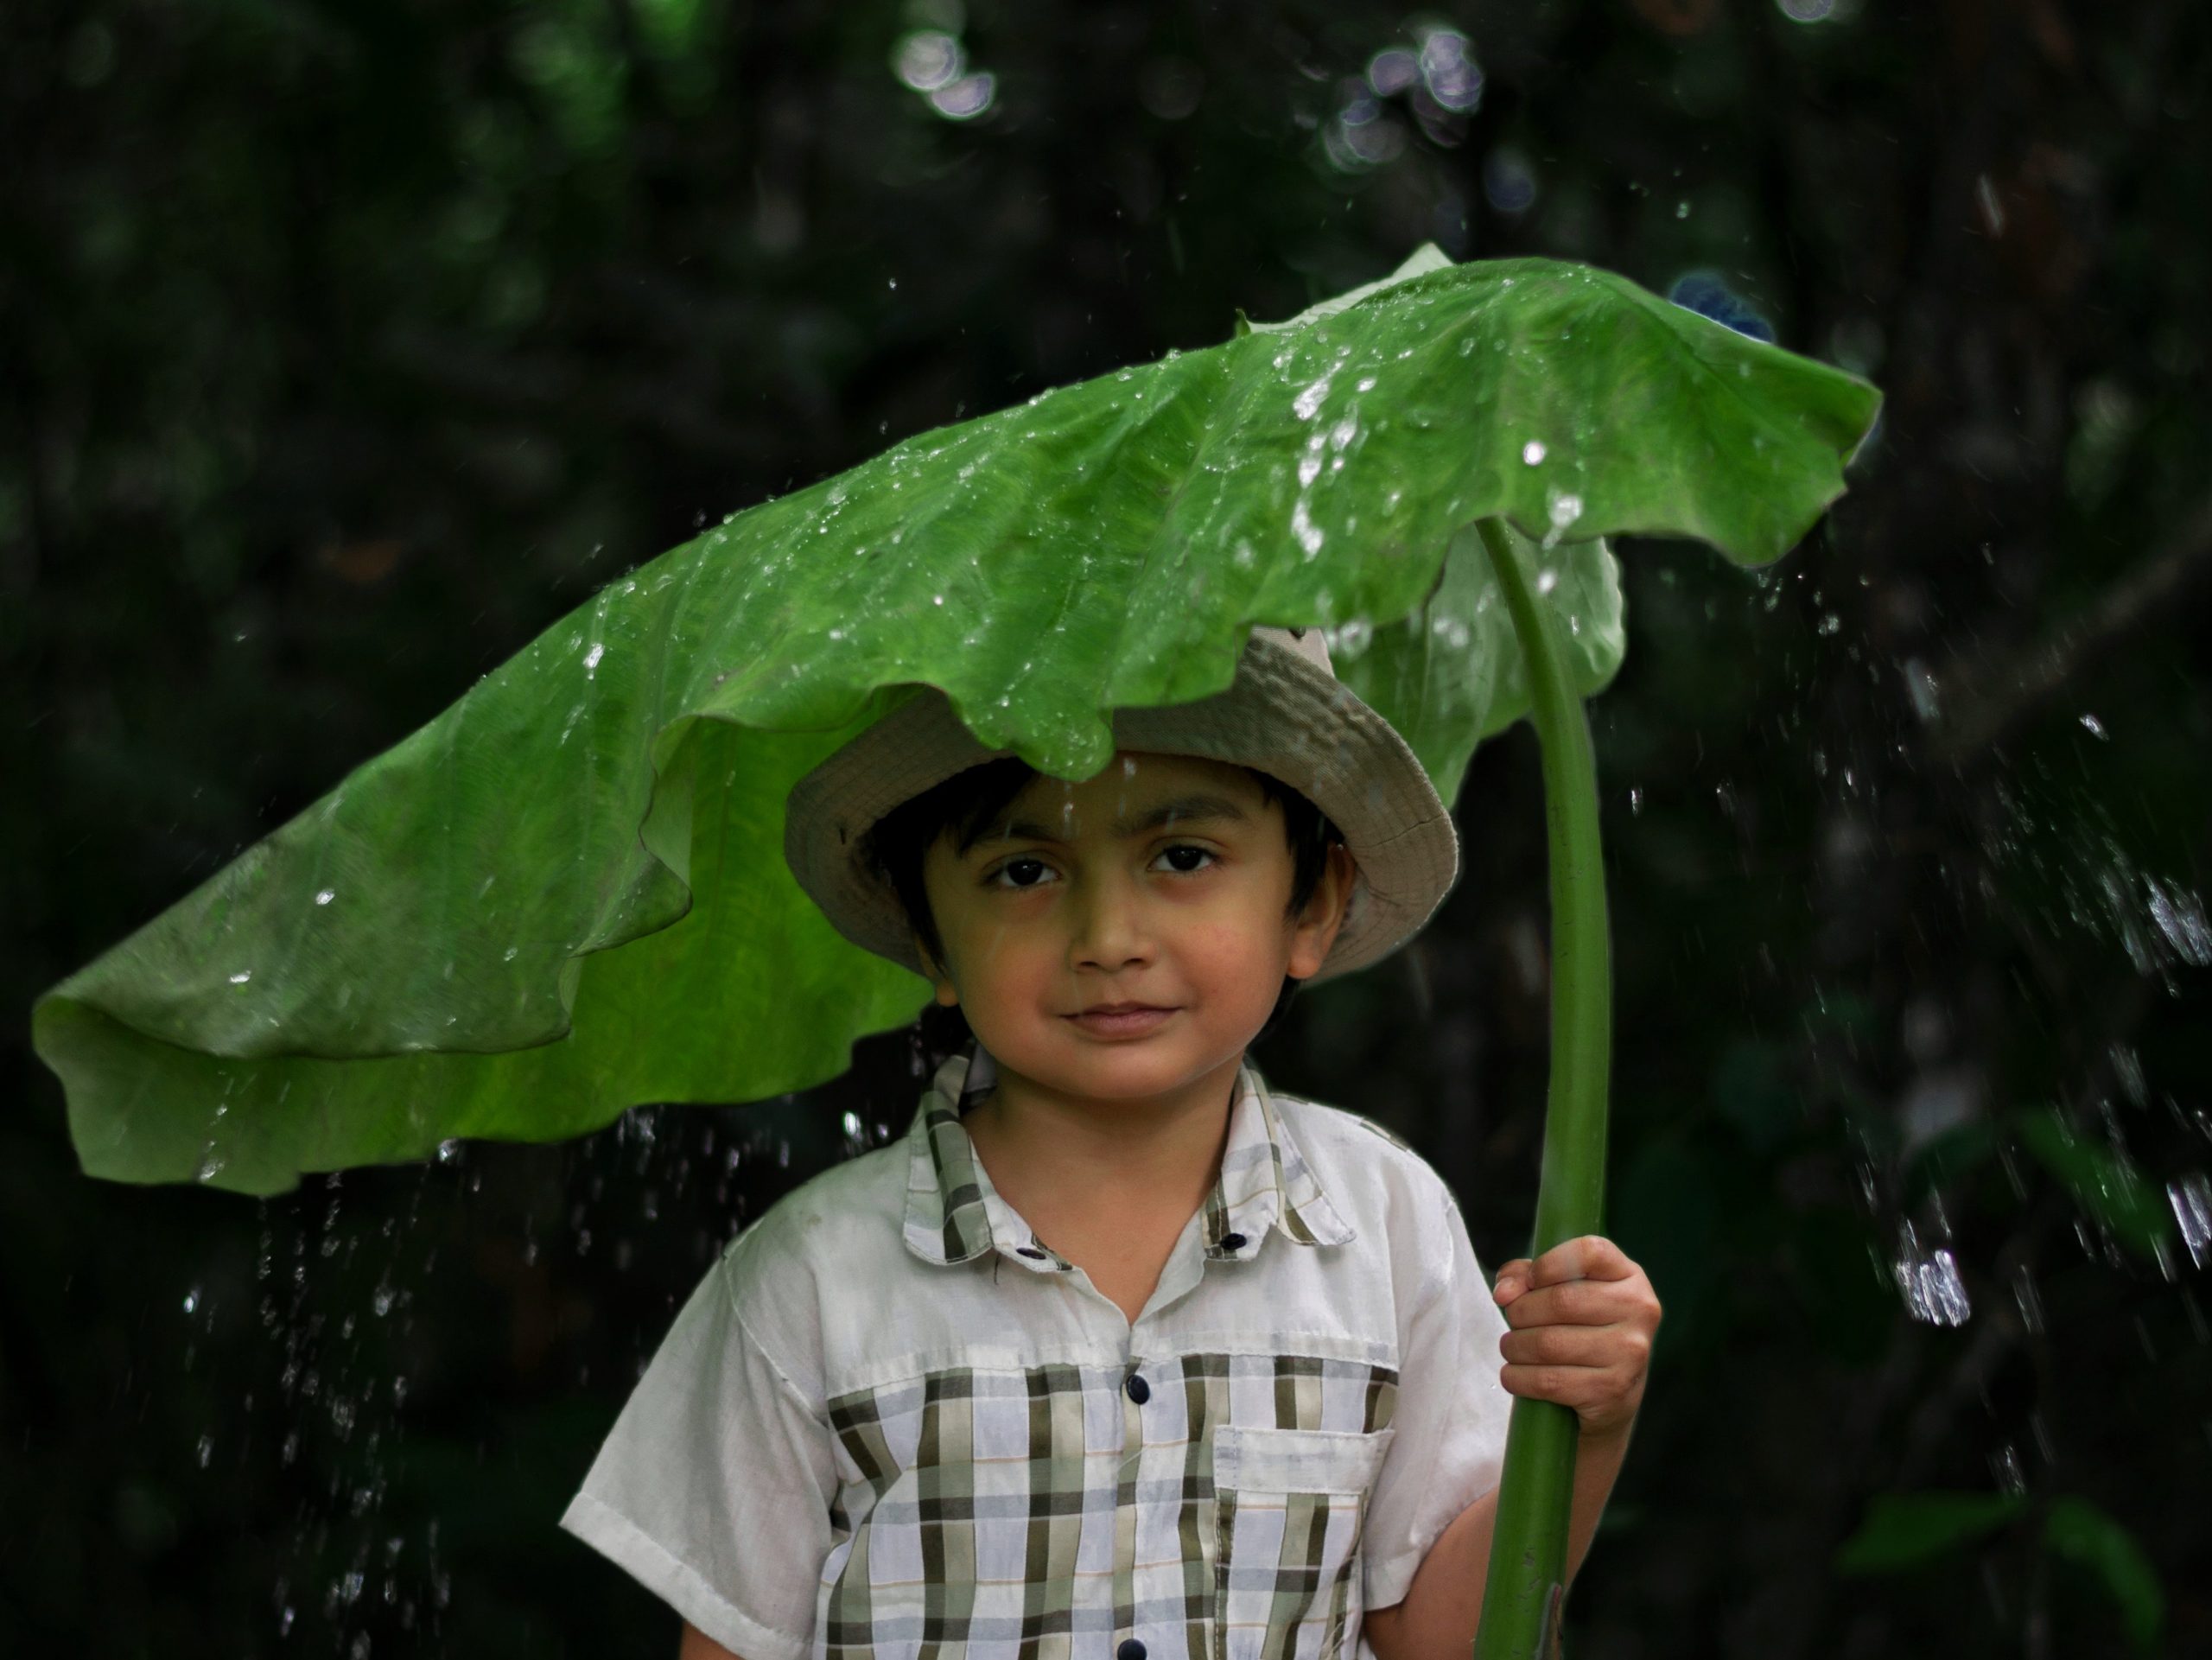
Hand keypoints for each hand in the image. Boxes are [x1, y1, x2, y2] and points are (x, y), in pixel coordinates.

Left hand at [1491, 1234, 1661, 1437]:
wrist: (1612, 1393)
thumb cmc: (1581, 1329)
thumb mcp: (1560, 1290)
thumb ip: (1525, 1276)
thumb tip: (1504, 1293)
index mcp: (1630, 1276)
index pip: (1591, 1252)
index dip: (1549, 1263)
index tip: (1531, 1280)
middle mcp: (1638, 1310)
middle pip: (1561, 1300)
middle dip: (1520, 1311)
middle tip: (1512, 1321)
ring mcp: (1630, 1353)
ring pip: (1549, 1343)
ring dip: (1514, 1346)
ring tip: (1511, 1347)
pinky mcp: (1613, 1390)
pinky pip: (1548, 1381)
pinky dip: (1518, 1377)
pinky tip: (1514, 1375)